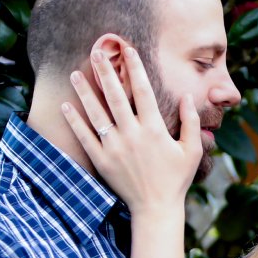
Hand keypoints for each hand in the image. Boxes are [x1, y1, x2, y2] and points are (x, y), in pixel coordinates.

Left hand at [62, 46, 200, 214]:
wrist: (156, 208)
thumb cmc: (177, 179)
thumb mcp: (192, 150)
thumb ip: (190, 122)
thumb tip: (188, 96)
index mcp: (155, 129)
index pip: (143, 91)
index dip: (135, 68)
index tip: (128, 49)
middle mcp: (133, 135)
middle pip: (116, 96)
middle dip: (106, 71)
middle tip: (96, 51)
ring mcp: (115, 147)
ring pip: (96, 113)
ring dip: (85, 92)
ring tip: (75, 73)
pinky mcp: (102, 160)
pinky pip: (85, 137)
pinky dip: (74, 121)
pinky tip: (65, 105)